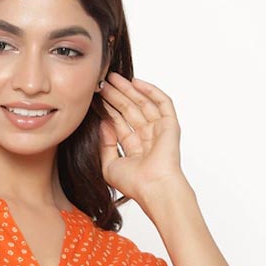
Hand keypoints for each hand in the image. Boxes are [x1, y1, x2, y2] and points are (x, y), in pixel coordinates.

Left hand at [98, 72, 186, 204]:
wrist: (153, 187)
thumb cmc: (133, 183)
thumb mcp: (109, 165)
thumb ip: (104, 145)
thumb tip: (102, 124)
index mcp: (134, 149)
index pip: (119, 124)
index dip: (108, 109)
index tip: (95, 98)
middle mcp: (147, 139)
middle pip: (129, 111)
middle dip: (116, 96)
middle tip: (102, 82)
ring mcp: (159, 131)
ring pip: (142, 104)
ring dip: (128, 90)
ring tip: (113, 78)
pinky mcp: (170, 125)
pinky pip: (162, 103)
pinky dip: (150, 91)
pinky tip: (136, 82)